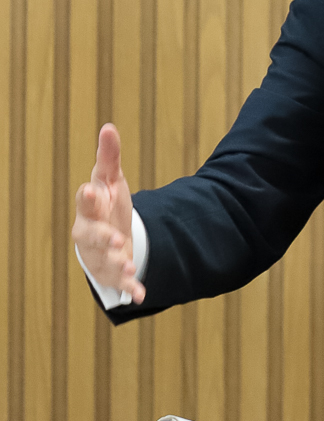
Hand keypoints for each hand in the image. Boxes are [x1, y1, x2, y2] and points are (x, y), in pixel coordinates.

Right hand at [71, 123, 144, 303]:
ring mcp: (98, 254)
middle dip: (101, 236)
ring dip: (116, 263)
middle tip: (115, 238)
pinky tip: (140, 293)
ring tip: (129, 266)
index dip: (87, 196)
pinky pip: (119, 282)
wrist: (104, 236)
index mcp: (90, 207)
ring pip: (103, 260)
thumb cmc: (105, 203)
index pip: (85, 200)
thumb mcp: (109, 179)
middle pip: (89, 234)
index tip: (91, 190)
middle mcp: (89, 232)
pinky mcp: (111, 272)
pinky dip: (129, 288)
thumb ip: (109, 156)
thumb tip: (109, 127)